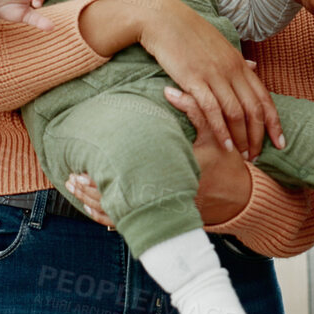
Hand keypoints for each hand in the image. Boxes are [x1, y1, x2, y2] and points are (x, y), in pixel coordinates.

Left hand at [64, 82, 254, 226]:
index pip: (126, 183)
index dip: (100, 180)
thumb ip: (195, 110)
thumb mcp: (215, 133)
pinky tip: (94, 210)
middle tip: (72, 179)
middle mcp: (164, 200)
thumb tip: (169, 90)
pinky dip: (110, 218)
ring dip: (96, 206)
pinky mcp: (165, 218)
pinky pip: (132, 224)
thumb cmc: (227, 162)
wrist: (241, 195)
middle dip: (92, 193)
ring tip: (76, 190)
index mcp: (171, 179)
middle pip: (117, 203)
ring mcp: (164, 212)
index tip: (81, 168)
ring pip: (121, 216)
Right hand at [82, 0, 281, 157]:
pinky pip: (213, 110)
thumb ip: (238, 60)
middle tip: (256, 156)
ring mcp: (214, 74)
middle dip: (258, 136)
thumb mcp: (220, 44)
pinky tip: (225, 145)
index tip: (280, 142)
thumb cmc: (189, 32)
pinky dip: (222, 130)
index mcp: (239, 63)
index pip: (264, 97)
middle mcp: (231, 70)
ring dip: (241, 138)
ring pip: (236, 113)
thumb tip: (256, 66)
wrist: (163, 18)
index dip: (274, 122)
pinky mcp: (194, 79)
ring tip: (242, 156)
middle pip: (254, 109)